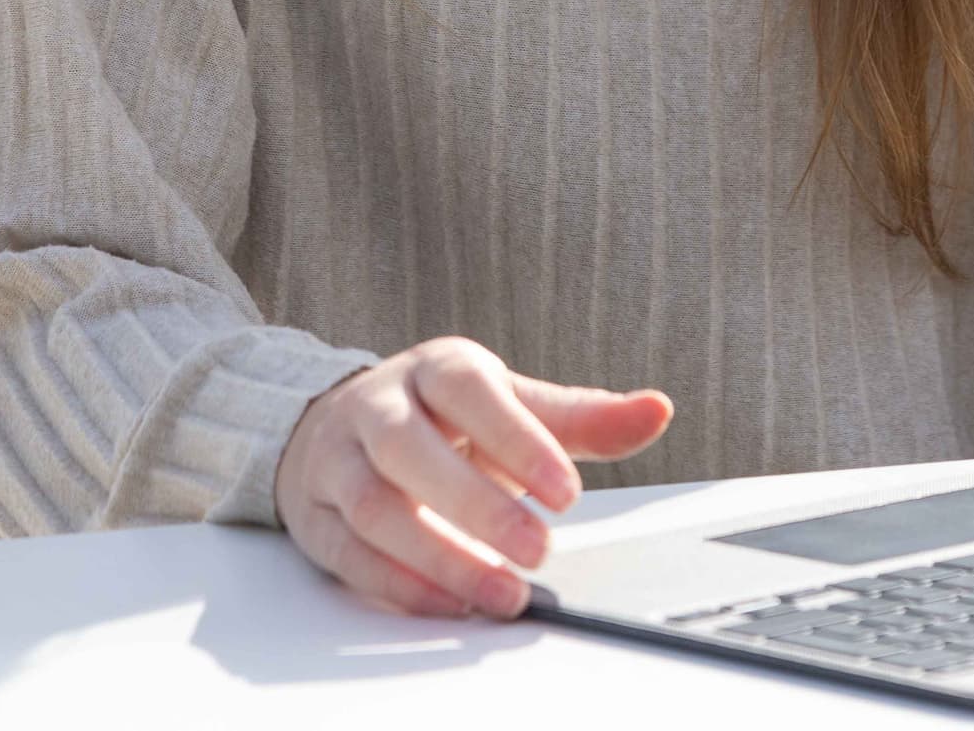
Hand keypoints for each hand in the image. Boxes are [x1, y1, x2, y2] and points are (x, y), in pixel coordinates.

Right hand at [275, 337, 673, 620]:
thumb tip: (658, 410)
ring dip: (439, 556)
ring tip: (502, 591)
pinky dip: (399, 583)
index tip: (566, 491)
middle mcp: (378, 408)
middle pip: (410, 450)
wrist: (338, 427)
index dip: (517, 438)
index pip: (469, 391)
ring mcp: (339, 460)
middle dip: (475, 505)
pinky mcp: (315, 515)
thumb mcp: (512, 404)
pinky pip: (349, 553)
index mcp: (435, 370)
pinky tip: (450, 602)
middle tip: (539, 550)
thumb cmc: (442, 418)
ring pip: (374, 507)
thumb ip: (583, 418)